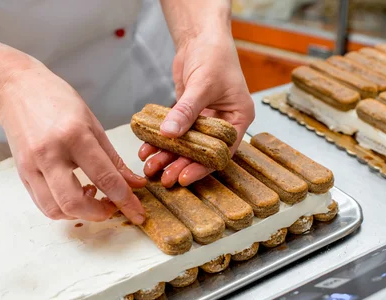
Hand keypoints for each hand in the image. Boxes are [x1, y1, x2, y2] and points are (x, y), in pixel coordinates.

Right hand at [0, 65, 146, 222]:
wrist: (16, 89)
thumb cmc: (57, 101)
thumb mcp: (93, 124)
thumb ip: (114, 159)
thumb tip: (134, 184)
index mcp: (74, 136)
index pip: (105, 178)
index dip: (126, 200)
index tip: (138, 213)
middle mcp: (49, 154)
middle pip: (74, 203)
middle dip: (99, 214)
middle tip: (113, 206)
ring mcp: (31, 166)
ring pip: (56, 210)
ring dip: (79, 214)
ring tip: (92, 197)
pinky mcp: (22, 173)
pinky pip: (43, 204)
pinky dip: (63, 209)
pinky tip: (75, 194)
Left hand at [139, 34, 254, 186]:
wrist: (201, 36)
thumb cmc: (214, 54)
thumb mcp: (203, 84)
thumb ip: (186, 110)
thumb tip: (170, 134)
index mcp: (238, 118)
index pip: (221, 151)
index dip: (203, 166)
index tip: (184, 177)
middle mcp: (223, 123)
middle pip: (202, 152)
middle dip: (181, 165)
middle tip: (164, 178)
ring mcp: (205, 120)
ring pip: (186, 145)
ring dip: (168, 156)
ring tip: (151, 166)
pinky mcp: (189, 115)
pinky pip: (175, 133)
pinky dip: (161, 141)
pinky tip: (147, 149)